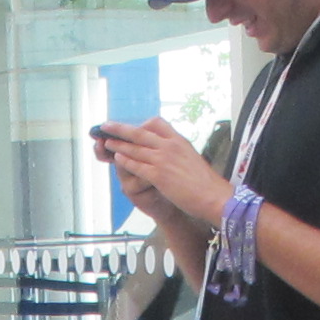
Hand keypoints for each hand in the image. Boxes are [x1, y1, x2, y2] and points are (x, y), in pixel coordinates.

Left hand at [93, 119, 229, 228]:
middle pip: (140, 132)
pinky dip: (125, 160)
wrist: (214, 196)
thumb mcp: (192, 159)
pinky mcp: (158, 175)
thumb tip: (172, 155)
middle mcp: (170, 146)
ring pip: (135, 148)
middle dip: (120, 129)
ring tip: (106, 142)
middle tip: (107, 125)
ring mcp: (163, 160)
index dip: (141, 125)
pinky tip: (117, 158)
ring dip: (118, 144)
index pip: (157, 123)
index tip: (134, 127)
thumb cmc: (206, 183)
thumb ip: (179, 154)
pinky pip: (137, 165)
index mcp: (179, 140)